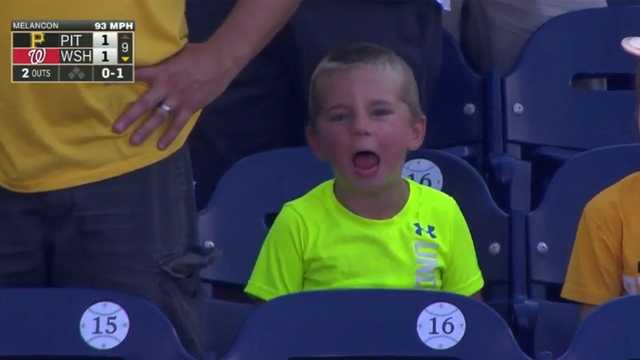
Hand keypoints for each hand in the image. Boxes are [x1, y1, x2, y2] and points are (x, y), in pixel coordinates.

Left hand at [113, 42, 236, 149]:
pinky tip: (161, 147)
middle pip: (143, 104)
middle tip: (116, 129)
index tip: (101, 83)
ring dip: (145, 131)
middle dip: (128, 117)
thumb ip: (163, 63)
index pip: (135, 74)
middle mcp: (165, 87)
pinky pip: (177, 124)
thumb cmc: (197, 54)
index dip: (118, 78)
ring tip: (133, 142)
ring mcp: (177, 99)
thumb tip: (151, 64)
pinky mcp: (189, 107)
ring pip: (158, 118)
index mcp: (160, 71)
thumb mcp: (175, 54)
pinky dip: (169, 136)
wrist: (219, 61)